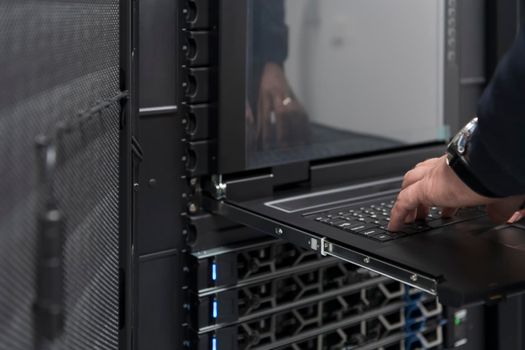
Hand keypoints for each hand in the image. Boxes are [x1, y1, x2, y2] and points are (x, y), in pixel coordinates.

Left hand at [256, 62, 309, 149]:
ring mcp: (291, 97)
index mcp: (266, 96)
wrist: (274, 71)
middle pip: (282, 115)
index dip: (266, 132)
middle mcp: (279, 95)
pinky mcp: (299, 101)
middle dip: (283, 132)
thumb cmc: (264, 90)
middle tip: (284, 147)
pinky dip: (306, 127)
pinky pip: (304, 115)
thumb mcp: (259, 102)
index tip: (266, 146)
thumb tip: (256, 140)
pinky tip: (307, 139)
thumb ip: (258, 120)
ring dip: (297, 131)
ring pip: (296, 115)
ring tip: (297, 146)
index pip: (266, 116)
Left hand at [388, 155, 524, 230]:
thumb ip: (497, 208)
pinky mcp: (423, 188)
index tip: (446, 208)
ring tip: (410, 221)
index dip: (442, 193)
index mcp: (460, 168)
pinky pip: (403, 202)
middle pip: (421, 178)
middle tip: (423, 213)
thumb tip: (500, 217)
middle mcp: (443, 168)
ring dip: (408, 204)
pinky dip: (397, 215)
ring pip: (409, 186)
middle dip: (420, 196)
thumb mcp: (500, 195)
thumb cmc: (500, 176)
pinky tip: (395, 226)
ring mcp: (431, 176)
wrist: (495, 166)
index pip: (444, 177)